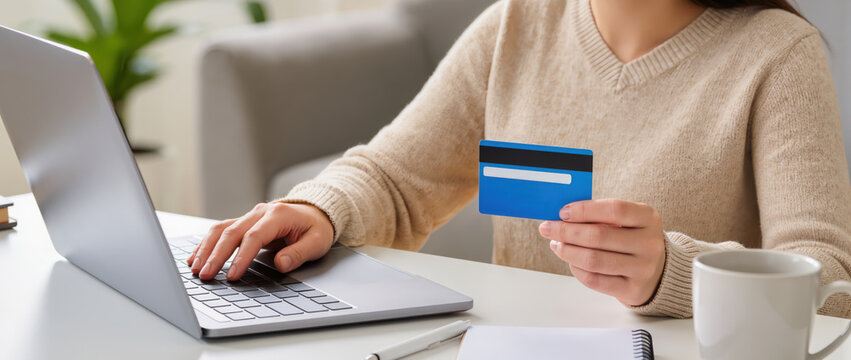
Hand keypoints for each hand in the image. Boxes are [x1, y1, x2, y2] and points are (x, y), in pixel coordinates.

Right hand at [187, 202, 334, 280]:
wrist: (314, 212)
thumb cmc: (316, 228)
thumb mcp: (317, 242)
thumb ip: (299, 253)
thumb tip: (281, 264)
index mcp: (278, 215)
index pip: (254, 236)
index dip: (242, 257)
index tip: (233, 275)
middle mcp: (260, 212)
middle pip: (232, 232)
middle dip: (216, 255)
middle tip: (206, 275)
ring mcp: (249, 216)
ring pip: (221, 229)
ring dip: (206, 248)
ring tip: (196, 268)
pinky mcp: (243, 222)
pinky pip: (220, 231)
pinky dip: (206, 244)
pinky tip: (195, 257)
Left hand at [538, 199, 665, 305]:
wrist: (658, 272)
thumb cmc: (633, 240)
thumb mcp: (626, 221)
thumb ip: (600, 216)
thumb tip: (562, 217)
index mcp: (649, 218)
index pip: (615, 209)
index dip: (585, 210)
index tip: (562, 212)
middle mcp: (650, 244)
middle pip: (599, 236)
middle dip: (567, 231)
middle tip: (548, 228)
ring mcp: (643, 269)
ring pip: (593, 260)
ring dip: (568, 251)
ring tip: (556, 244)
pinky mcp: (632, 289)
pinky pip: (594, 280)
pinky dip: (576, 269)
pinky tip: (571, 261)